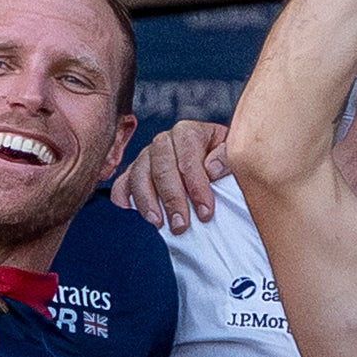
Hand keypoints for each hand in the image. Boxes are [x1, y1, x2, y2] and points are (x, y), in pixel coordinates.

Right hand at [113, 117, 231, 232]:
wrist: (213, 158)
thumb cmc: (223, 159)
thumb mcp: (234, 153)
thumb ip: (227, 158)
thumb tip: (212, 169)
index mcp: (189, 132)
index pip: (188, 160)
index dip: (197, 188)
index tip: (205, 212)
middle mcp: (164, 140)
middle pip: (162, 169)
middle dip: (172, 199)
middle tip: (181, 224)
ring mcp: (147, 155)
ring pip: (139, 174)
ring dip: (147, 201)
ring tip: (158, 222)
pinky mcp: (136, 170)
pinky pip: (123, 180)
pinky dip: (123, 194)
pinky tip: (128, 207)